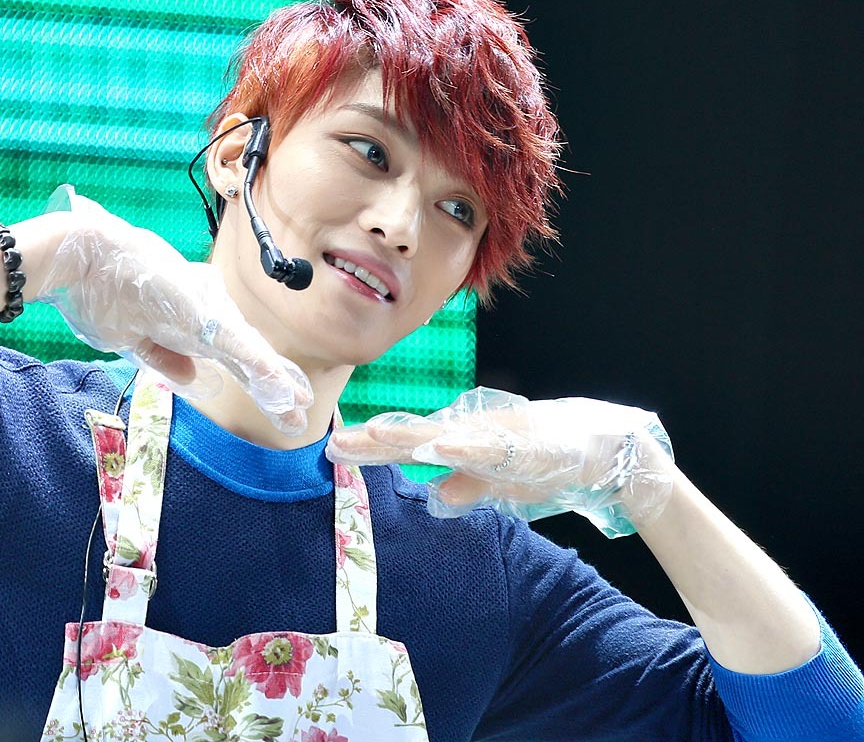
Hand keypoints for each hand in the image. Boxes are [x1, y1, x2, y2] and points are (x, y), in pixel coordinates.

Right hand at [33, 185, 311, 435]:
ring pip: (249, 354)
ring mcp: (202, 316)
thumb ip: (166, 358)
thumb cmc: (101, 289)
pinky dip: (256, 363)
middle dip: (275, 389)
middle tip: (303, 415)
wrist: (79, 259)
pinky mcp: (196, 314)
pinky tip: (277, 381)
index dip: (257, 380)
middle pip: (248, 359)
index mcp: (190, 327)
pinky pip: (233, 344)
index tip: (280, 405)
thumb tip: (195, 381)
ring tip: (301, 405)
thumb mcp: (133, 337)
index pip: (233, 359)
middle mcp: (203, 321)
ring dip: (274, 381)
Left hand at [326, 387, 676, 537]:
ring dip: (408, 437)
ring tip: (372, 436)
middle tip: (333, 443)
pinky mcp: (520, 447)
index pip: (407, 446)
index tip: (332, 450)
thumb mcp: (496, 481)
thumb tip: (435, 496)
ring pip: (443, 437)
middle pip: (413, 437)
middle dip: (373, 442)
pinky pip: (487, 449)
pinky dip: (463, 448)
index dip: (371, 449)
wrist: (599, 445)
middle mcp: (469, 435)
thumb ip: (466, 486)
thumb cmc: (543, 459)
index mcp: (460, 444)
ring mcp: (493, 438)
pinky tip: (440, 448)